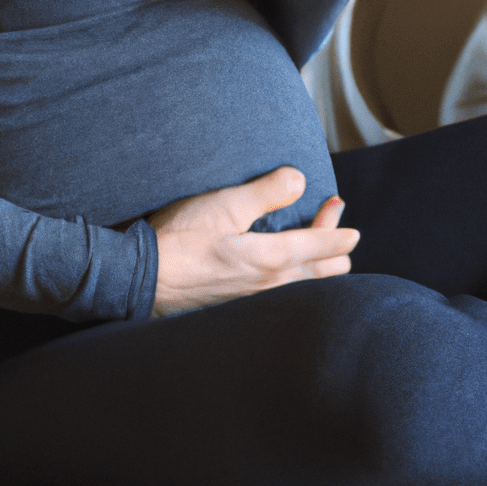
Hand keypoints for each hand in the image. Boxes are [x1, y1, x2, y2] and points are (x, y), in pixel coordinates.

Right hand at [148, 167, 359, 316]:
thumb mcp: (224, 205)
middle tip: (329, 213)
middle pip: (327, 273)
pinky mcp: (242, 306)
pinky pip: (287, 294)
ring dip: (319, 261)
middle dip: (335, 244)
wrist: (142, 279)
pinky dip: (298, 276)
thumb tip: (300, 179)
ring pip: (308, 286)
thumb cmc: (180, 240)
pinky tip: (283, 264)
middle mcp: (272, 287)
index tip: (344, 214)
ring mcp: (258, 301)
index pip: (324, 248)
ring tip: (315, 239)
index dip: (340, 230)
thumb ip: (266, 191)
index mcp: (271, 260)